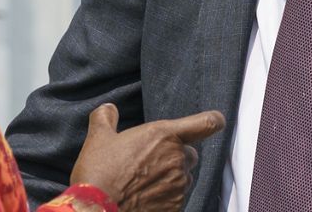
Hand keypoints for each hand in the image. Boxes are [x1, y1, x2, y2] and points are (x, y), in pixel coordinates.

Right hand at [70, 103, 224, 211]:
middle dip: (175, 157)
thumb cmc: (99, 173)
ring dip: (170, 178)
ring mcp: (178, 185)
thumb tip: (108, 109)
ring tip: (143, 183)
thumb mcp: (98, 138)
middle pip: (190, 154)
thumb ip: (106, 117)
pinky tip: (144, 198)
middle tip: (150, 163)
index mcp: (164, 135)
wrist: (97, 210)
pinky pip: (177, 198)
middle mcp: (177, 158)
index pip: (207, 123)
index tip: (214, 122)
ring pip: (183, 178)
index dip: (213, 121)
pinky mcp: (175, 207)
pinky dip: (165, 198)